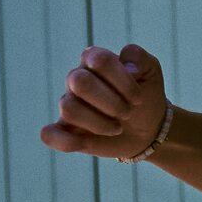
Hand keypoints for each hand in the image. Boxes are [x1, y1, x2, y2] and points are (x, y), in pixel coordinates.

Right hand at [41, 44, 167, 158]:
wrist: (148, 128)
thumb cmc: (145, 94)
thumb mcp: (151, 70)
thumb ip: (138, 57)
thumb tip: (128, 67)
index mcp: (94, 60)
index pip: (100, 60)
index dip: (124, 82)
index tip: (139, 98)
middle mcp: (76, 79)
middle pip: (80, 82)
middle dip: (111, 103)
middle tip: (128, 112)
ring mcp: (70, 104)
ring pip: (68, 108)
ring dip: (100, 123)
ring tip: (117, 128)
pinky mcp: (67, 131)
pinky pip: (50, 134)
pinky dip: (64, 141)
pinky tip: (83, 144)